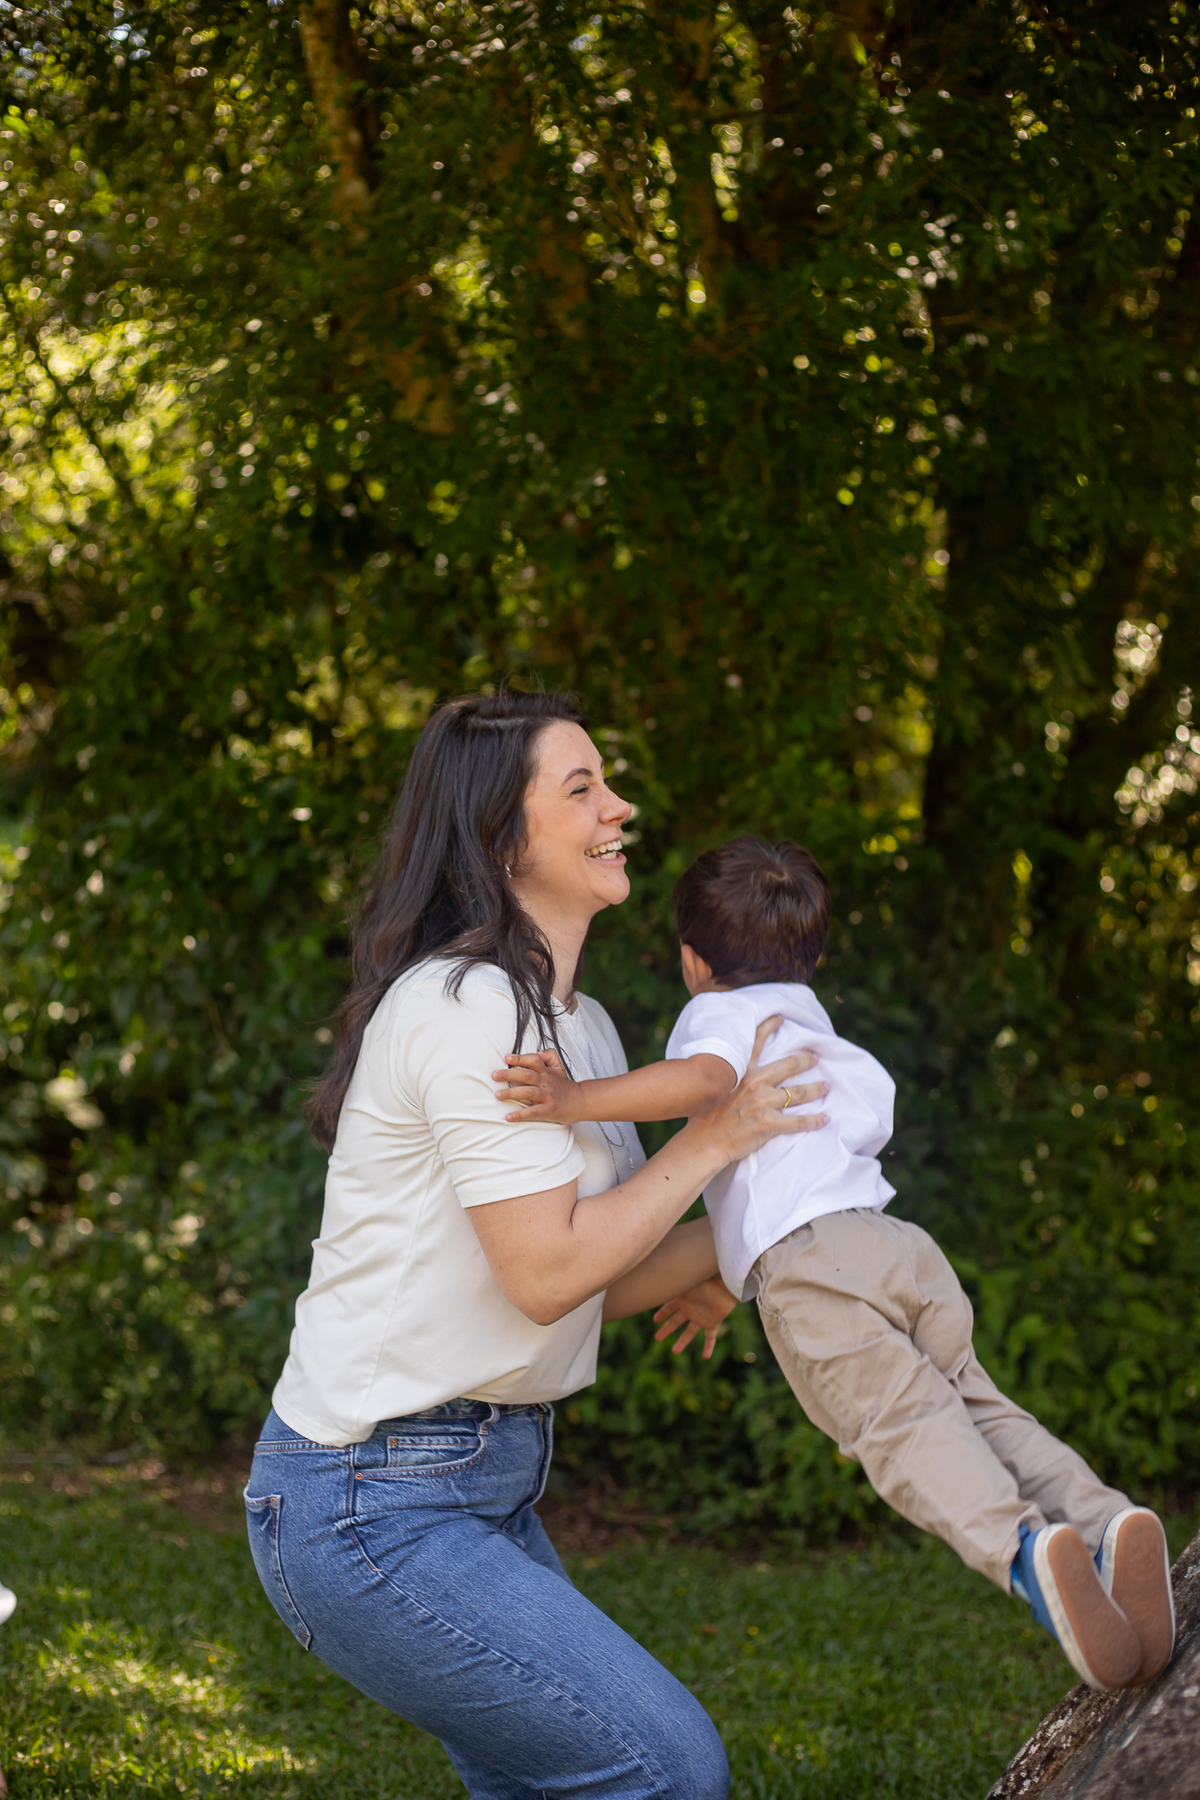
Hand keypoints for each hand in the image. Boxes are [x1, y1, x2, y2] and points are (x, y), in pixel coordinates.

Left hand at [493, 1048, 580, 1123]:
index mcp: (547, 1072)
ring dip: (512, 1094)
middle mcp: (546, 1082)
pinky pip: (533, 1112)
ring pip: (528, 1092)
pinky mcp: (548, 1110)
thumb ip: (550, 1056)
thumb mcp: (560, 1068)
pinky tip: (508, 1116)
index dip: (520, 1058)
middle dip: (509, 1075)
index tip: (506, 1058)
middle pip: (527, 1075)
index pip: (533, 1061)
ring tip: (498, 1095)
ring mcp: (547, 1096)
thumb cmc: (565, 1086)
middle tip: (494, 1075)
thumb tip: (539, 1052)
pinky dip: (520, 1115)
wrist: (581, 1102)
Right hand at [653, 1275, 739, 1358]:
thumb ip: (672, 1277)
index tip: (655, 1320)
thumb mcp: (684, 1277)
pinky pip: (709, 1337)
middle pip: (675, 1322)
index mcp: (682, 1298)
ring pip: (689, 1332)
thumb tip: (655, 1268)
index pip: (669, 1307)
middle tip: (657, 1338)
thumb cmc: (705, 1277)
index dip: (662, 1314)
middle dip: (666, 1330)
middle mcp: (690, 1309)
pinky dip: (708, 1346)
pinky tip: (706, 1357)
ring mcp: (701, 1317)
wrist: (725, 1283)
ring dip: (682, 1342)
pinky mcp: (712, 1322)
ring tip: (675, 1352)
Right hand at [692, 1015, 827, 1164]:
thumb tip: (730, 1065)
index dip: (769, 1027)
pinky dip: (815, 1120)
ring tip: (826, 1087)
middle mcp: (755, 1083)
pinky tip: (825, 1118)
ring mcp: (763, 1104)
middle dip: (806, 1060)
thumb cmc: (705, 1116)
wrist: (705, 1141)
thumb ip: (726, 1074)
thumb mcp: (713, 1086)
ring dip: (816, 1089)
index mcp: (741, 1072)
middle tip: (815, 1058)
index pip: (756, 1042)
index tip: (780, 1018)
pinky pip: (799, 1121)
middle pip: (789, 1066)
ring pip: (799, 1093)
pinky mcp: (770, 1124)